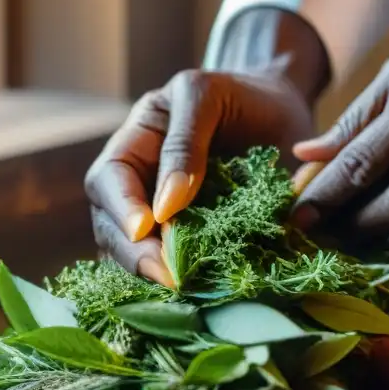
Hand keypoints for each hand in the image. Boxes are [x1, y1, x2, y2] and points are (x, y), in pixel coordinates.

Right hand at [85, 10, 327, 284]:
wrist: (280, 111)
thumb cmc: (241, 96)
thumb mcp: (208, 96)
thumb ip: (185, 143)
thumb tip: (166, 208)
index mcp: (134, 142)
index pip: (108, 180)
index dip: (121, 208)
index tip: (147, 230)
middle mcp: (138, 183)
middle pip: (111, 226)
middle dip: (135, 255)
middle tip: (170, 278)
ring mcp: (159, 216)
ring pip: (134, 255)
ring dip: (153, 275)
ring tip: (185, 290)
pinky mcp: (188, 241)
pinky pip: (169, 268)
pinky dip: (179, 282)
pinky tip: (200, 293)